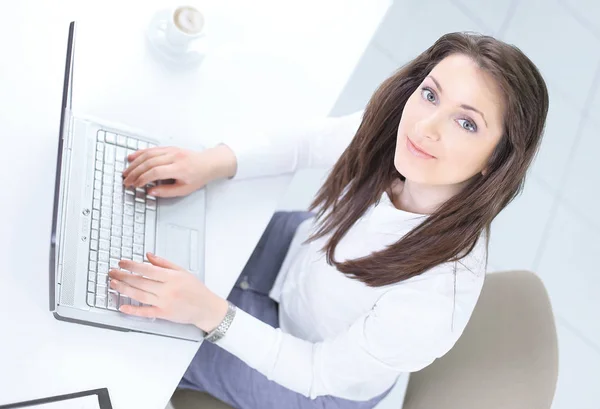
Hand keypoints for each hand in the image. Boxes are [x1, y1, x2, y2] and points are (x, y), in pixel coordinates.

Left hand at [108, 253, 227, 331]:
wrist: (206, 308)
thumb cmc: (196, 289)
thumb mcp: (183, 271)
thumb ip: (165, 263)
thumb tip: (148, 255)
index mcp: (172, 278)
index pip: (147, 269)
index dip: (132, 265)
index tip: (122, 262)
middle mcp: (167, 290)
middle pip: (140, 282)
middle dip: (123, 276)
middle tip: (112, 272)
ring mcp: (164, 303)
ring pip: (139, 295)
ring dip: (124, 289)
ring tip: (113, 284)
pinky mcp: (163, 314)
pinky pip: (145, 312)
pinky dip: (132, 310)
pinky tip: (122, 306)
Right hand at [122, 145, 236, 197]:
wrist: (208, 163)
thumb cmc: (198, 177)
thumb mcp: (184, 189)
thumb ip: (166, 192)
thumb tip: (150, 192)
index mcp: (179, 168)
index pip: (156, 172)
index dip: (143, 178)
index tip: (135, 185)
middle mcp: (175, 157)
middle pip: (149, 163)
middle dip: (135, 172)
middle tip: (126, 180)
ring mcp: (171, 151)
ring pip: (148, 154)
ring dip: (135, 163)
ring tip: (126, 171)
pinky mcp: (169, 148)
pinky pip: (152, 149)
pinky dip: (140, 153)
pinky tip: (132, 158)